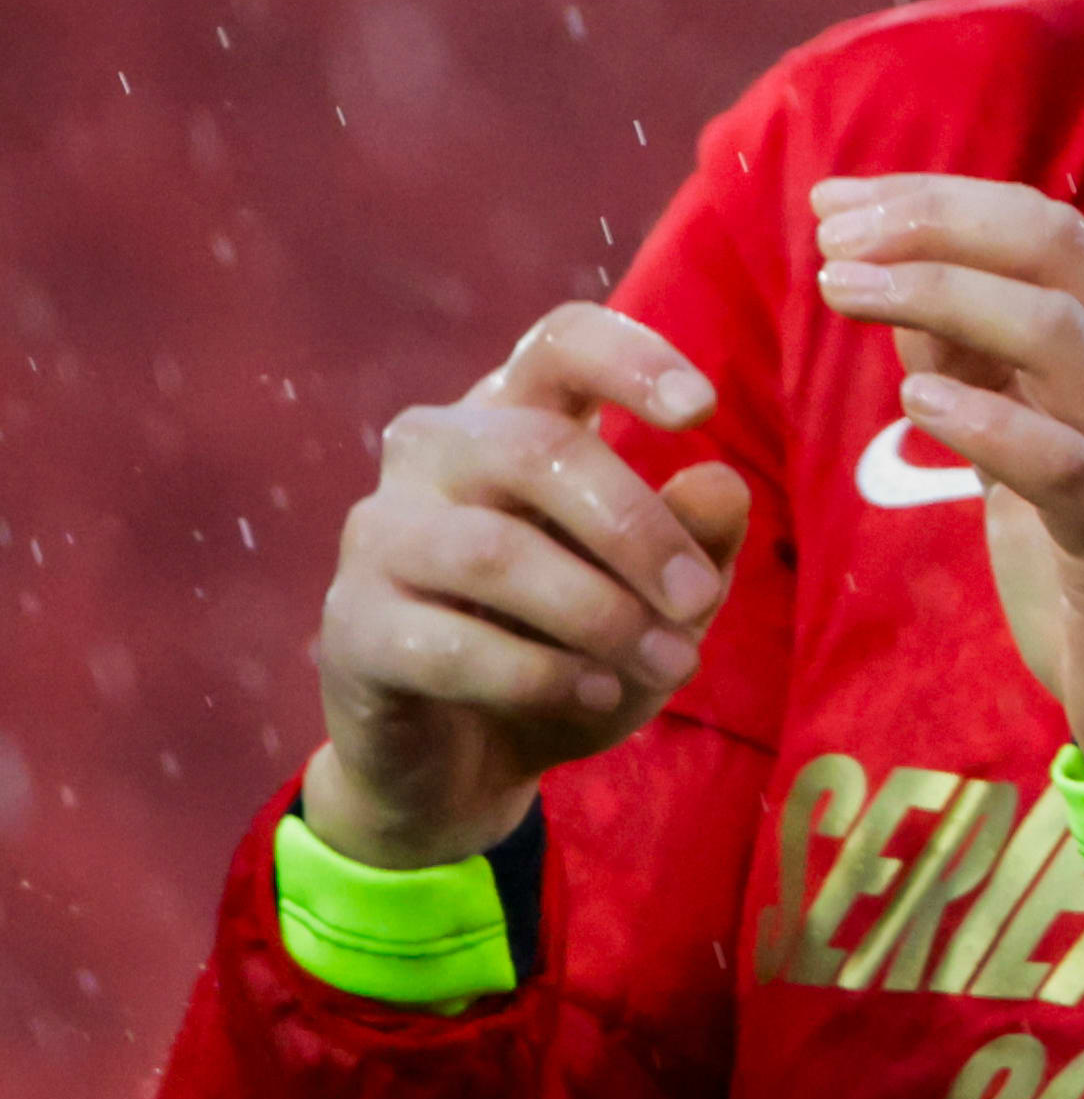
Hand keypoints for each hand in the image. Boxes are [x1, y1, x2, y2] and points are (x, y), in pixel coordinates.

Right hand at [306, 306, 749, 869]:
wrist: (468, 756)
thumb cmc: (577, 643)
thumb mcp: (661, 597)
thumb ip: (697, 538)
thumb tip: (719, 483)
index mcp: (518, 416)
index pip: (561, 342)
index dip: (629, 359)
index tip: (700, 410)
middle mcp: (436, 454)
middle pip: (538, 450)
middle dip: (637, 530)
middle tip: (701, 602)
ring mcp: (380, 535)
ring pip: (493, 552)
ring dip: (600, 616)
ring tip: (669, 664)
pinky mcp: (349, 625)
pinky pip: (450, 644)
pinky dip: (540, 675)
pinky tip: (595, 695)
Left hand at [810, 177, 1083, 777]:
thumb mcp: (1037, 454)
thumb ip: (989, 372)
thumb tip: (911, 289)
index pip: (1048, 230)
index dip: (938, 200)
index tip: (837, 202)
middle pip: (1058, 251)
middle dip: (933, 224)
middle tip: (830, 236)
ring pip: (1061, 337)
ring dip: (939, 296)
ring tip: (842, 291)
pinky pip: (1066, 468)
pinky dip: (988, 421)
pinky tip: (914, 398)